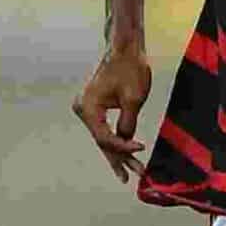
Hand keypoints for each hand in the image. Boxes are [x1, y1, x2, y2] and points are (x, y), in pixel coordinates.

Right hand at [74, 46, 151, 186]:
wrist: (124, 48)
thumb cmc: (130, 69)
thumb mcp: (133, 99)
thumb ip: (128, 124)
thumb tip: (127, 143)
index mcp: (88, 107)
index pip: (104, 137)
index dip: (123, 147)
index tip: (142, 148)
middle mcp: (83, 109)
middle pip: (101, 140)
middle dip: (119, 158)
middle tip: (131, 176)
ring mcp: (87, 109)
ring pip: (103, 136)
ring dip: (118, 152)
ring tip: (129, 173)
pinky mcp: (95, 107)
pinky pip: (104, 128)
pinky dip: (116, 139)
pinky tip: (125, 155)